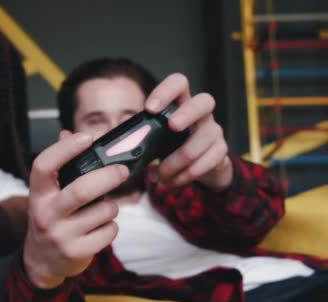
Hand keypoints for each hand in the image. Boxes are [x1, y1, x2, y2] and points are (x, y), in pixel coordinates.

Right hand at [22, 130, 128, 288]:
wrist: (42, 261)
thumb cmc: (51, 219)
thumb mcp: (48, 194)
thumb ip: (59, 165)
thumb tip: (69, 134)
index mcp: (38, 194)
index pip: (44, 166)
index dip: (65, 149)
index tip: (86, 138)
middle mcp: (46, 214)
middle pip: (82, 189)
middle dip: (108, 176)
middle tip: (122, 171)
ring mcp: (61, 235)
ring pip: (103, 211)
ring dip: (112, 207)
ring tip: (104, 209)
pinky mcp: (77, 252)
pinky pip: (109, 231)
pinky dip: (112, 226)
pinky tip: (101, 228)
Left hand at [145, 73, 232, 190]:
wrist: (199, 165)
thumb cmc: (170, 145)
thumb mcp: (155, 137)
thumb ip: (142, 136)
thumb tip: (117, 148)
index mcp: (181, 103)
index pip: (179, 83)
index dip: (166, 91)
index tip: (150, 108)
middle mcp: (201, 113)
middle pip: (204, 101)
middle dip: (187, 113)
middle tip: (172, 126)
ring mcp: (214, 130)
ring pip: (202, 139)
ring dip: (177, 160)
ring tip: (158, 175)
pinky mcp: (220, 150)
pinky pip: (208, 161)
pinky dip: (185, 175)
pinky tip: (171, 181)